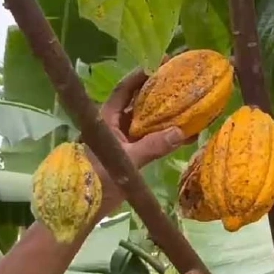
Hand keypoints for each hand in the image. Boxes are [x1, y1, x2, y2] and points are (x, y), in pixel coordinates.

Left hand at [88, 68, 194, 216]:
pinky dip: (164, 136)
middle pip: (137, 102)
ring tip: (189, 102)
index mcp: (105, 120)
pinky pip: (149, 140)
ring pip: (145, 121)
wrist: (84, 210)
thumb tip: (181, 132)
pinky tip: (186, 134)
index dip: (141, 75)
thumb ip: (152, 147)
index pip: (124, 89)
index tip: (161, 63)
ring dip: (164, 114)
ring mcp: (121, 141)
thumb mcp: (127, 162)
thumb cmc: (97, 181)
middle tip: (181, 80)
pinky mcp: (129, 155)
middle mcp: (113, 126)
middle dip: (158, 91)